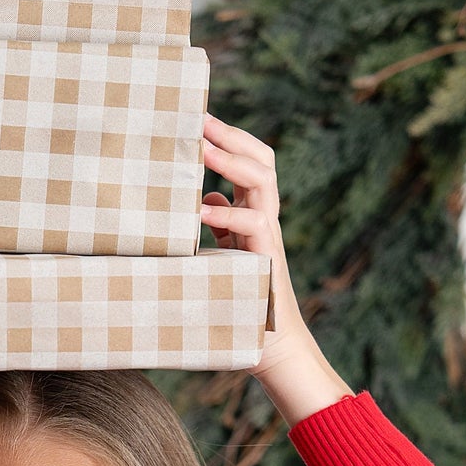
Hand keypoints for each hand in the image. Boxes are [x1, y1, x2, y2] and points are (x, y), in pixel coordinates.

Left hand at [200, 115, 349, 424]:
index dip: (228, 137)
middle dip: (231, 135)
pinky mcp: (266, 261)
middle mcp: (264, 219)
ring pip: (263, 181)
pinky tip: (204, 210)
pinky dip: (230, 214)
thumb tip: (197, 203)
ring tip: (202, 145)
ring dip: (232, 160)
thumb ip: (211, 231)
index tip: (197, 116)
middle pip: (261, 159)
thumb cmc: (236, 306)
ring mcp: (268, 238)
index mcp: (252, 216)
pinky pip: (255, 225)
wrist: (268, 349)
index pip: (248, 162)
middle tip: (199, 116)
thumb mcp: (217, 260)